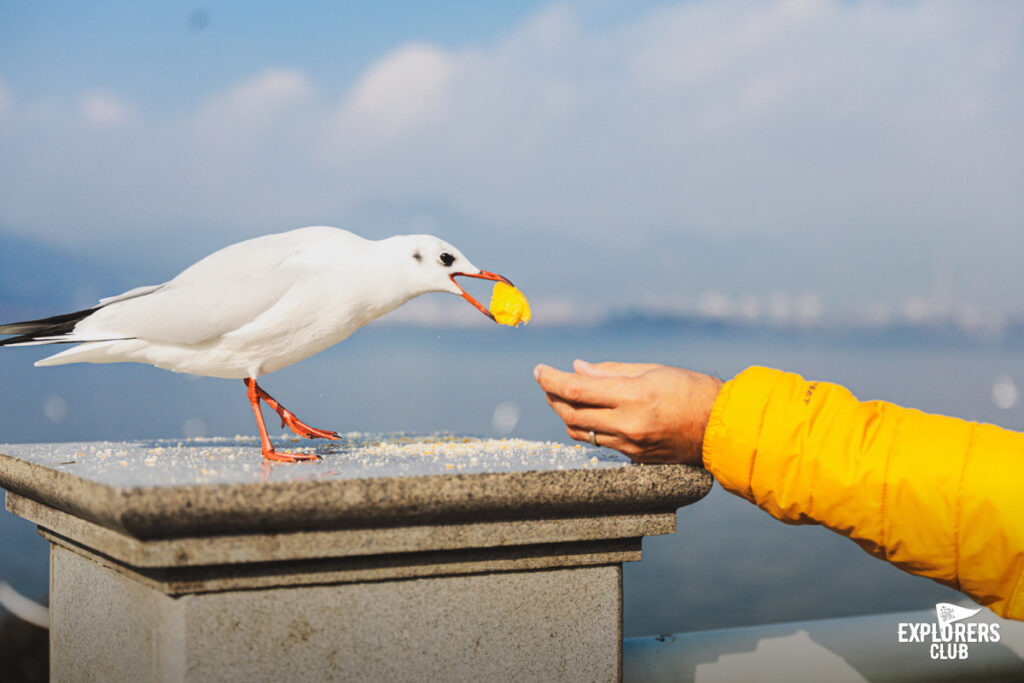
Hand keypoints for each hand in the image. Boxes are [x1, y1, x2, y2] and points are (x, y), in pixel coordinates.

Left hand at [533, 359, 722, 464]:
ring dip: (566, 414)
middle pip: (571, 415)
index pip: (576, 390)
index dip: (551, 380)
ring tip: (564, 397)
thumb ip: (610, 372)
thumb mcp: (652, 370)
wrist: (722, 428)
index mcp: (633, 397)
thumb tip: (577, 368)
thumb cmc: (692, 391)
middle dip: (552, 397)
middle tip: (547, 382)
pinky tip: (588, 414)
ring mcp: (630, 446)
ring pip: (580, 433)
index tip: (539, 370)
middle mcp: (628, 425)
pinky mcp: (635, 459)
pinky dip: (586, 427)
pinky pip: (599, 443)